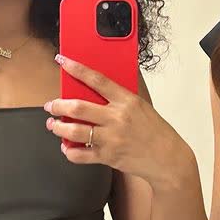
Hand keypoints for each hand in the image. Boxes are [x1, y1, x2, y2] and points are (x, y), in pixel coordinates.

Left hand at [44, 54, 193, 189]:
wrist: (167, 158)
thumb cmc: (155, 132)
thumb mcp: (141, 107)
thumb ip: (120, 99)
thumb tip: (96, 89)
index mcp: (126, 101)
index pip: (97, 80)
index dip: (76, 69)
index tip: (63, 61)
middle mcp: (117, 118)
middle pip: (78, 107)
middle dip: (58, 105)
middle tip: (51, 106)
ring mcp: (111, 138)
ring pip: (74, 131)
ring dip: (58, 127)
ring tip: (53, 125)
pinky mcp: (108, 156)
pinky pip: (80, 154)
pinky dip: (69, 151)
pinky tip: (67, 147)